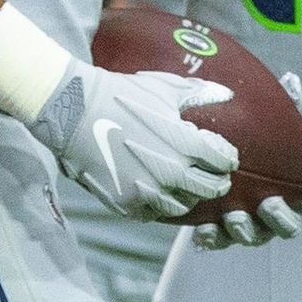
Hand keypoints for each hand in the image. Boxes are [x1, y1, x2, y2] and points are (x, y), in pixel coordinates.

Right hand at [28, 60, 236, 221]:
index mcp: (187, 145)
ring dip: (188, 196)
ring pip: (183, 207)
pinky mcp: (125, 203)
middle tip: (213, 175)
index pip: (223, 161)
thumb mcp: (164, 87)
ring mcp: (147, 192)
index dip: (227, 157)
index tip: (223, 155)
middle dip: (216, 181)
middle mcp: (172, 174)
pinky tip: (156, 192)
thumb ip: (199, 92)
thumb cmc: (121, 94)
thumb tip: (227, 94)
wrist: (75, 111)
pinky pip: (152, 214)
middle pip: (211, 189)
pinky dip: (157, 206)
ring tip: (184, 185)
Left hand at [194, 70, 301, 247]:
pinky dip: (211, 237)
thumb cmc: (244, 148)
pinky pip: (217, 242)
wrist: (200, 166)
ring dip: (244, 229)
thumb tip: (292, 80)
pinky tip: (202, 229)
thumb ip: (280, 109)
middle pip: (288, 227)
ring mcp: (244, 226)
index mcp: (287, 190)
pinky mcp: (216, 232)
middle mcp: (269, 213)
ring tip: (233, 215)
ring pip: (252, 237)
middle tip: (270, 203)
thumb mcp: (261, 129)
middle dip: (281, 218)